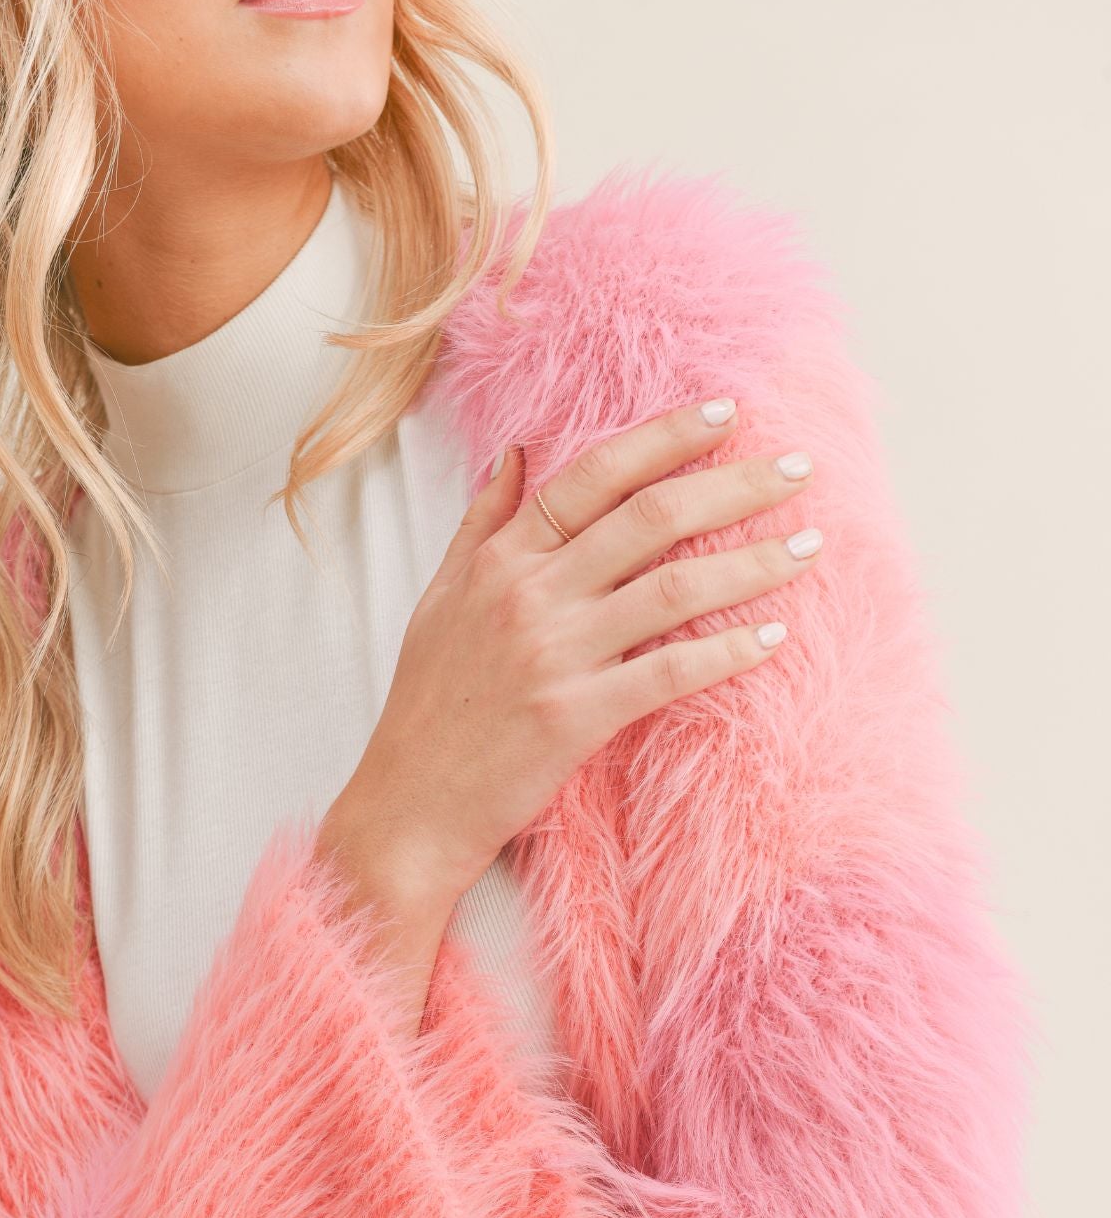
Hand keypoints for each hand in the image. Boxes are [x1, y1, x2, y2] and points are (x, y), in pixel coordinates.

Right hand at [317, 400, 819, 1032]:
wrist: (411, 804)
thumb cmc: (428, 706)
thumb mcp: (440, 600)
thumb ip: (482, 524)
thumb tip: (514, 453)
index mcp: (499, 560)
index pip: (593, 477)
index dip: (663, 438)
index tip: (724, 413)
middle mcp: (528, 595)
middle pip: (648, 518)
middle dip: (730, 485)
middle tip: (795, 467)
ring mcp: (553, 655)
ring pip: (671, 589)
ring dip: (750, 563)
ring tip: (806, 545)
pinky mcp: (575, 717)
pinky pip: (668, 673)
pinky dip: (726, 652)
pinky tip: (772, 636)